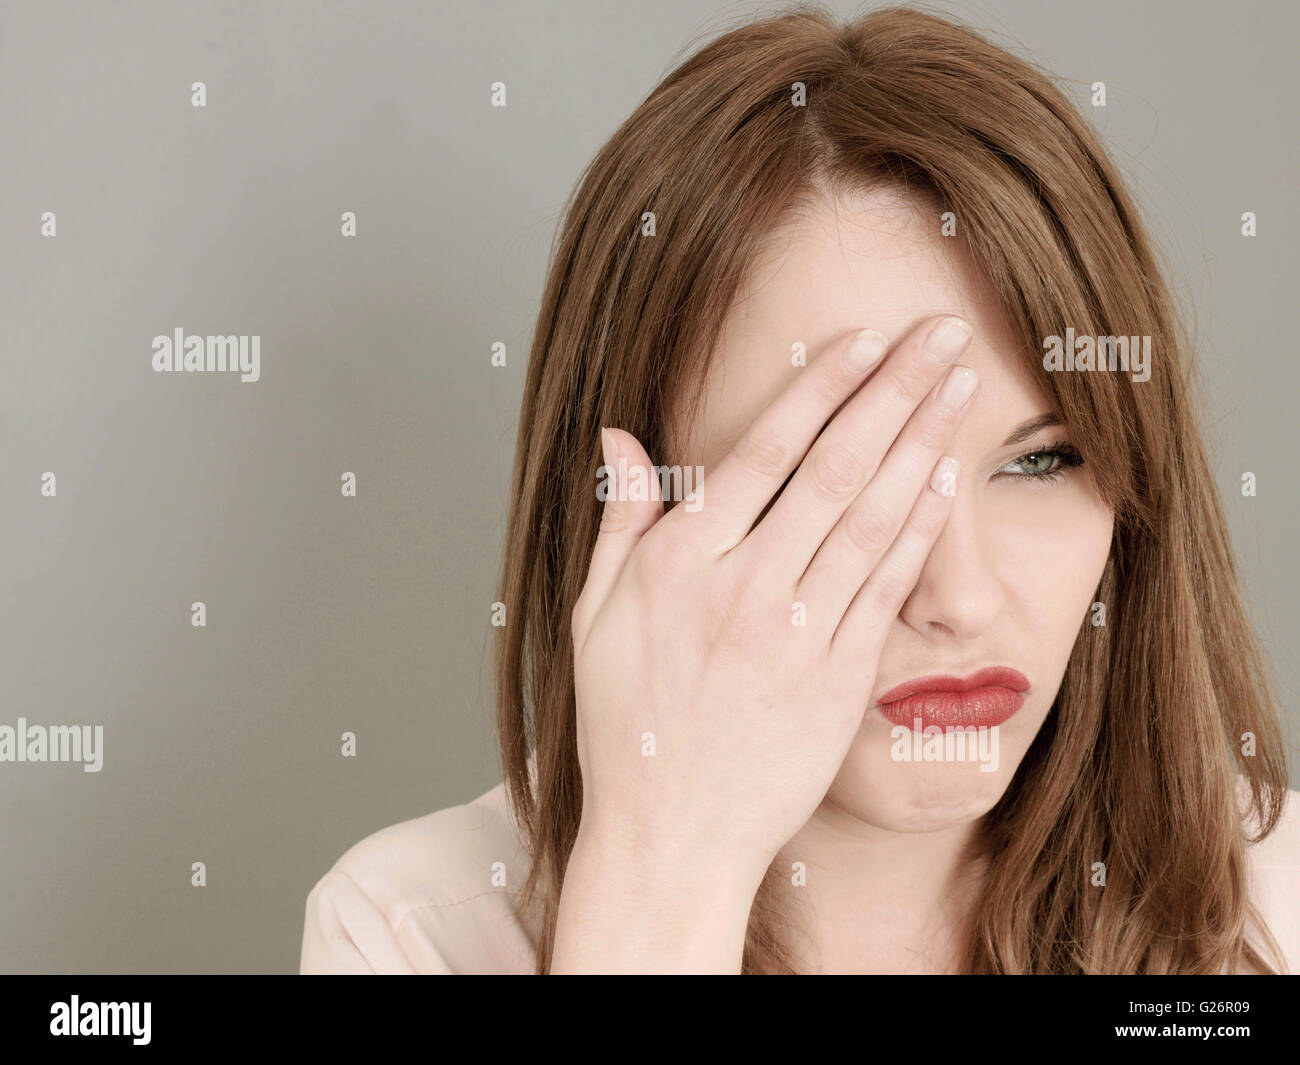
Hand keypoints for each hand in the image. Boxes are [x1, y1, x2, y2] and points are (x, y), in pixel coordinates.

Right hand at [555, 315, 976, 970]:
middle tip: (939, 334)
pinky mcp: (838, 677)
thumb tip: (619, 438)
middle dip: (893, 391)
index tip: (863, 338)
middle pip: (832, 468)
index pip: (761, 452)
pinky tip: (946, 476)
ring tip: (959, 385)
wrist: (673, 835)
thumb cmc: (627, 725)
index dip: (820, 388)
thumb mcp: (595, 618)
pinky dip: (919, 528)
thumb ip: (621, 521)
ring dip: (921, 442)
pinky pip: (886, 587)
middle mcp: (743, 588)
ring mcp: (796, 634)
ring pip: (871, 516)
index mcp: (679, 564)